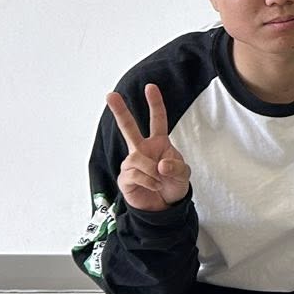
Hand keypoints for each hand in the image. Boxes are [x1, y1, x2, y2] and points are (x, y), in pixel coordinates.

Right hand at [105, 82, 189, 211]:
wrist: (165, 207)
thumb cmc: (173, 185)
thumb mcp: (184, 174)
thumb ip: (176, 167)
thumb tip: (160, 165)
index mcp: (158, 143)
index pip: (157, 120)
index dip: (155, 104)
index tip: (150, 87)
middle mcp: (141, 149)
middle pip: (128, 128)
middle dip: (119, 111)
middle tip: (110, 94)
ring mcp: (131, 163)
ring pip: (138, 158)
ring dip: (153, 171)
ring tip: (159, 181)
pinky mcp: (124, 178)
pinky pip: (135, 174)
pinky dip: (149, 181)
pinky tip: (153, 186)